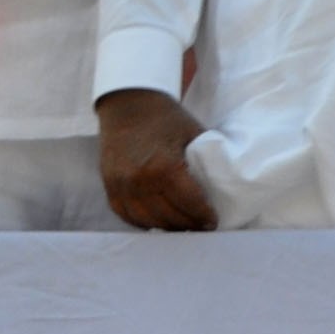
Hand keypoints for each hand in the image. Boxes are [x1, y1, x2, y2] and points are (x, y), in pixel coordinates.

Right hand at [95, 88, 216, 231]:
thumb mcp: (193, 134)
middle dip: (187, 225)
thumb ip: (205, 160)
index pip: (189, 202)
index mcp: (163, 167)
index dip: (203, 216)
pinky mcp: (109, 188)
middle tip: (201, 228)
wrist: (128, 104)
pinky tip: (159, 223)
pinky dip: (144, 222)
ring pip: (147, 221)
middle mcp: (139, 182)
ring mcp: (120, 187)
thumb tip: (225, 182)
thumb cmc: (166, 118)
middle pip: (168, 216)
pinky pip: (127, 215)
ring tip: (183, 228)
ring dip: (167, 228)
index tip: (213, 223)